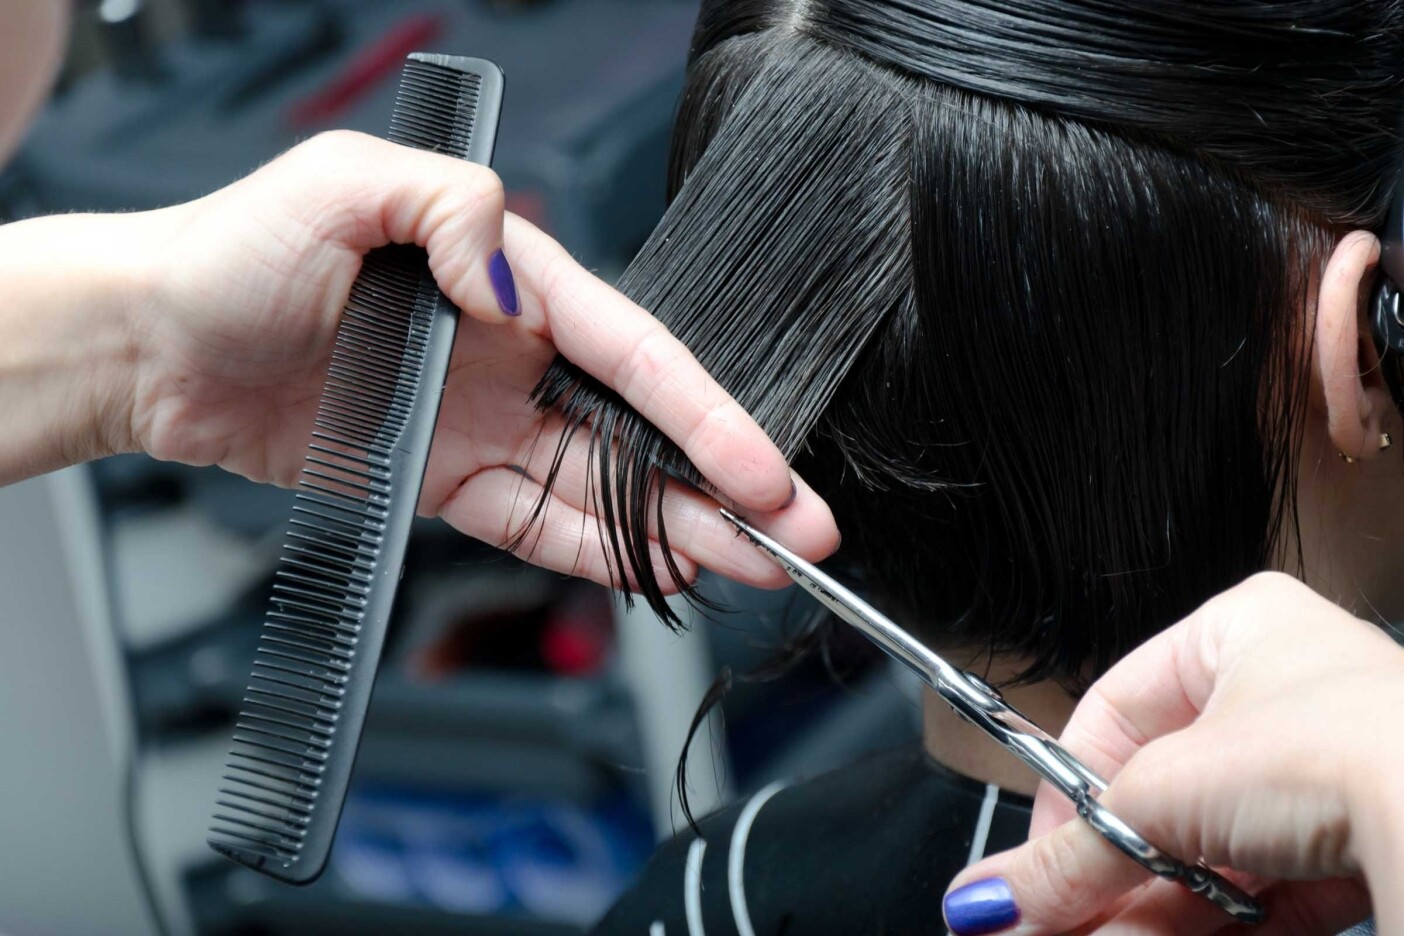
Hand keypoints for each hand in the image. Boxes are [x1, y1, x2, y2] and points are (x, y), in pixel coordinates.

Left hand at [115, 131, 836, 587]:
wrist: (154, 342)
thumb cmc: (236, 251)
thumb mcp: (348, 184)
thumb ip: (454, 208)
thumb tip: (516, 281)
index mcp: (512, 282)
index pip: (638, 355)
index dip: (710, 417)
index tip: (764, 470)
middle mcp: (514, 355)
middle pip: (646, 430)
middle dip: (730, 485)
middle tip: (798, 534)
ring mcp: (487, 423)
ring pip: (608, 488)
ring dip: (684, 530)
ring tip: (752, 565)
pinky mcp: (447, 482)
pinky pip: (538, 526)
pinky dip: (601, 553)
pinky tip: (659, 573)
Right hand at [941, 572, 1403, 935]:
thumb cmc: (1336, 746)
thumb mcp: (1161, 795)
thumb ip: (1068, 856)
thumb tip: (987, 901)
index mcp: (1235, 632)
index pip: (1113, 716)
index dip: (1063, 796)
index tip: (1035, 864)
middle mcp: (1285, 696)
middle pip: (1158, 801)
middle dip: (1101, 875)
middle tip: (1047, 921)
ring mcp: (1329, 774)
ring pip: (1208, 856)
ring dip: (1141, 910)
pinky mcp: (1362, 849)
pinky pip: (1262, 894)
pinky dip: (1207, 926)